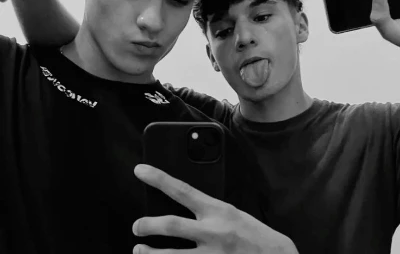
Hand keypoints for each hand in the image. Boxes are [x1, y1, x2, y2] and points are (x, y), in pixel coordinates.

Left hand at [133, 164, 297, 253]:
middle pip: (172, 225)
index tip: (141, 171)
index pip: (182, 189)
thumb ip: (208, 210)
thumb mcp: (231, 213)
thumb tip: (184, 205)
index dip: (158, 178)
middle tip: (137, 226)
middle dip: (149, 226)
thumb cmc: (254, 234)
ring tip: (139, 251)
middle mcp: (212, 232)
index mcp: (217, 210)